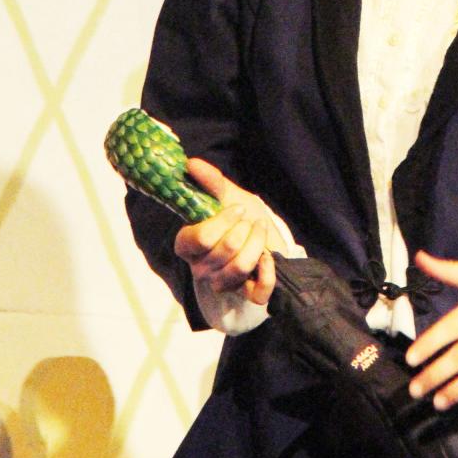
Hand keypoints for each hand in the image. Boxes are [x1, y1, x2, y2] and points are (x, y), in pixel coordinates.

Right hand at [173, 159, 282, 304]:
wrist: (264, 233)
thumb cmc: (241, 214)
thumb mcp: (229, 195)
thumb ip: (211, 182)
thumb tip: (191, 163)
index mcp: (188, 244)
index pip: (200, 238)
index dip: (223, 221)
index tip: (238, 209)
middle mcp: (199, 267)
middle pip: (226, 249)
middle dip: (247, 229)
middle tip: (251, 221)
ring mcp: (220, 283)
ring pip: (240, 267)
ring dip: (258, 244)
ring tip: (260, 232)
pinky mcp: (242, 294)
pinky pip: (257, 292)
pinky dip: (268, 274)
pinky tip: (269, 258)